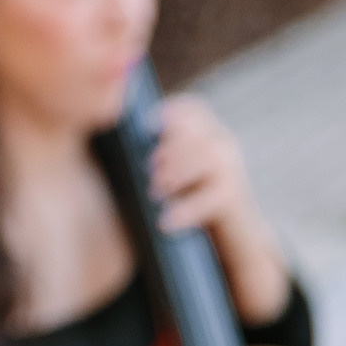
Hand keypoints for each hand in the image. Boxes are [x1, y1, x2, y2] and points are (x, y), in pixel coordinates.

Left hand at [150, 94, 290, 325]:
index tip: (147, 126)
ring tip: (154, 191)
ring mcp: (233, 171)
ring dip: (177, 173)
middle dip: (170, 148)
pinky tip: (165, 221)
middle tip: (149, 167)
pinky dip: (186, 209)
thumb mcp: (174, 167)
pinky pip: (212, 198)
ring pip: (208, 159)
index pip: (192, 108)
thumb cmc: (190, 195)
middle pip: (197, 134)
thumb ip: (156, 150)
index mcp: (206, 131)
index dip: (171, 112)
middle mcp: (223, 145)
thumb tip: (110, 133)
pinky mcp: (235, 200)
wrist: (232, 236)